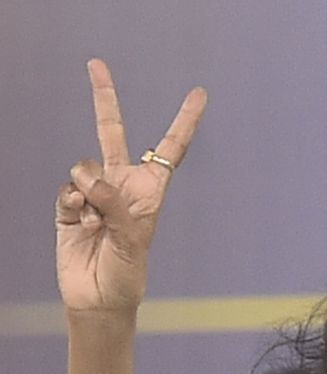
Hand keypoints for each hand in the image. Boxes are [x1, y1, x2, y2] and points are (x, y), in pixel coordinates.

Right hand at [55, 59, 206, 315]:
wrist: (98, 299)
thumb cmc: (126, 275)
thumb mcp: (133, 242)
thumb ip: (115, 206)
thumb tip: (89, 180)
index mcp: (150, 192)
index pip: (170, 150)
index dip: (184, 122)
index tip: (200, 94)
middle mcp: (122, 187)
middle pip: (114, 133)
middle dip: (104, 99)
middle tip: (95, 63)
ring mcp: (94, 193)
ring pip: (85, 166)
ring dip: (90, 191)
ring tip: (96, 221)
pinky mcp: (69, 204)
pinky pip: (68, 187)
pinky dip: (73, 203)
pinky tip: (81, 223)